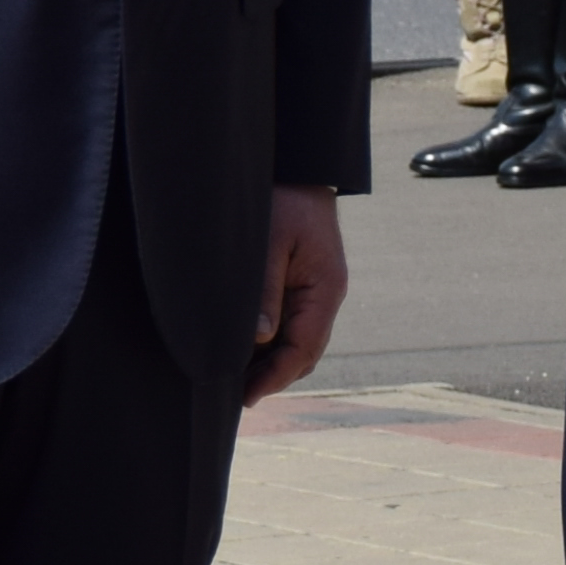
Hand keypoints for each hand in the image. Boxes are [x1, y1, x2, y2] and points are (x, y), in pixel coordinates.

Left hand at [243, 184, 349, 400]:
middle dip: (275, 377)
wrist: (299, 167)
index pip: (304, 348)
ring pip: (299, 341)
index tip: (248, 395)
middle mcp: (326, 295)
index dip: (277, 376)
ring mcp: (317, 291)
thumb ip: (264, 290)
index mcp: (325, 289)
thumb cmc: (283, 198)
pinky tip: (247, 349)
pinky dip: (273, 343)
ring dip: (274, 363)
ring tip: (239, 381)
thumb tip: (258, 338)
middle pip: (305, 353)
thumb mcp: (269, 242)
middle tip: (239, 397)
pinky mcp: (304, 283)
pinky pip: (292, 324)